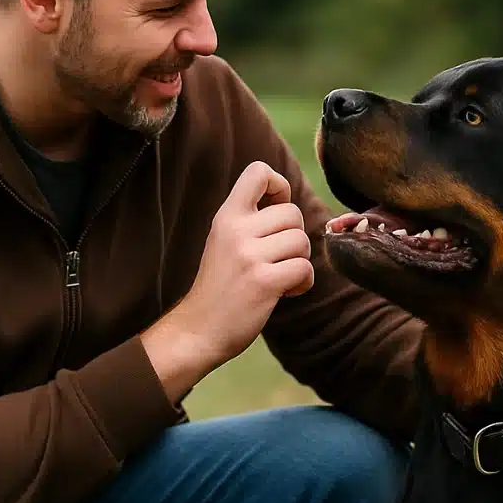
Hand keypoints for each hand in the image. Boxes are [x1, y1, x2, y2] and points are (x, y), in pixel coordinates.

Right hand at [176, 161, 315, 366]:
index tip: (276, 210)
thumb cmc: (219, 286)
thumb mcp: (225, 241)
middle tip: (277, 258)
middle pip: (292, 213)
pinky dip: (302, 283)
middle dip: (294, 237)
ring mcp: (249, 256)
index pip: (258, 172)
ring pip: (301, 240)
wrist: (198, 330)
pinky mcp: (263, 281)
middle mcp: (236, 230)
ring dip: (299, 261)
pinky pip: (304, 268)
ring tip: (280, 275)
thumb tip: (287, 201)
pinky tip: (285, 292)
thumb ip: (249, 220)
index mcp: (226, 216)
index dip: (279, 185)